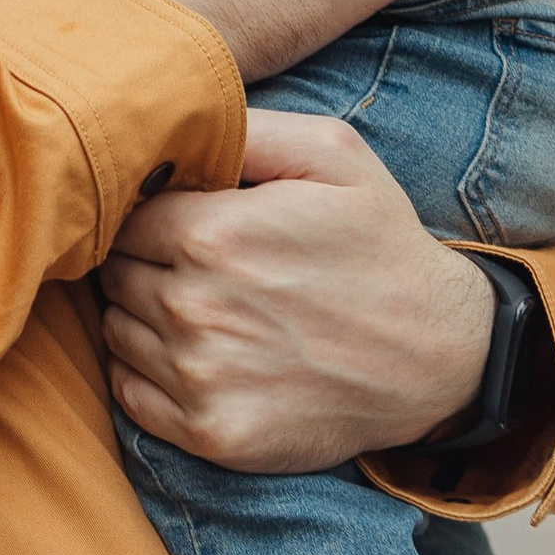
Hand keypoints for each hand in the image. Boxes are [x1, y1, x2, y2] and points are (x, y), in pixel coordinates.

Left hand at [101, 111, 494, 469]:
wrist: (439, 356)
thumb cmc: (380, 245)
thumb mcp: (333, 154)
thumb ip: (243, 128)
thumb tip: (170, 121)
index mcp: (212, 235)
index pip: (125, 213)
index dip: (148, 210)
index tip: (182, 217)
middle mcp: (194, 309)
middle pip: (114, 272)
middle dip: (143, 260)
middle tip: (193, 262)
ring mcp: (200, 379)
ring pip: (117, 332)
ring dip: (143, 315)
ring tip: (204, 306)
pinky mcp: (211, 434)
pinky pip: (131, 395)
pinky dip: (146, 372)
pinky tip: (198, 353)